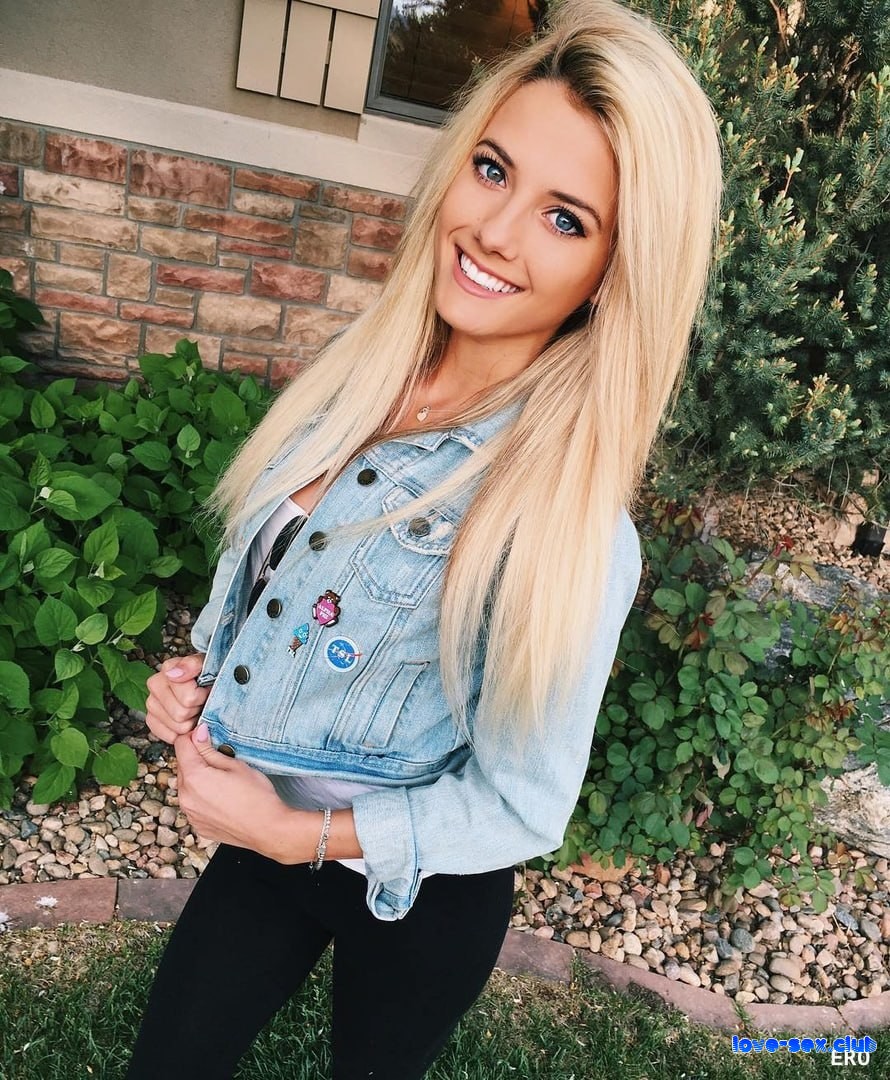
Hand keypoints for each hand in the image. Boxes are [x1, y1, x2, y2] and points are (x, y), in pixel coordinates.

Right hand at [145, 652, 208, 744]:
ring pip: (177, 727)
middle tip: (202, 700)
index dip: (201, 697)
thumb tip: (173, 674)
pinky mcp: (152, 720)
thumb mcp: (208, 664)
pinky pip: (169, 736)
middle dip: (196, 710)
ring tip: (196, 707)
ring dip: (192, 721)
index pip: (187, 698)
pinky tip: (188, 720)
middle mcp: (155, 685)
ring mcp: (152, 703)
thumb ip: (192, 665)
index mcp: (168, 669)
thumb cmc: (210, 673)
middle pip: (180, 715)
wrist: (210, 680)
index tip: (206, 689)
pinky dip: (183, 733)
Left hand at [174, 724, 313, 863]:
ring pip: (186, 785)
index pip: (181, 745)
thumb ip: (210, 749)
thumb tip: (198, 733)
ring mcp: (190, 814)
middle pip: (182, 766)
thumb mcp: (235, 765)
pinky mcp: (197, 825)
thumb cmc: (256, 796)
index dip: (194, 737)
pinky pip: (193, 804)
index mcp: (194, 777)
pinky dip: (202, 797)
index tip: (208, 737)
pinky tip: (222, 798)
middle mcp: (185, 797)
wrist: (267, 829)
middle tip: (221, 759)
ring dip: (198, 779)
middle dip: (196, 758)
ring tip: (222, 781)